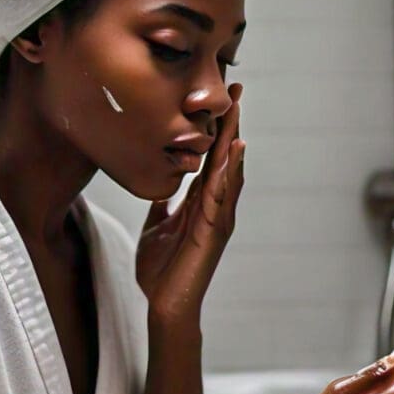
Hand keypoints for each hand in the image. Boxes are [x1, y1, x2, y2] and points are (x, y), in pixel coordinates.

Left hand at [136, 83, 244, 324]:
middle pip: (225, 158)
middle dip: (230, 122)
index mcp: (200, 203)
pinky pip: (223, 198)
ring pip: (229, 173)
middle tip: (236, 88)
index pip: (210, 158)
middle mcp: (214, 207)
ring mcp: (217, 220)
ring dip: (233, 141)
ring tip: (237, 112)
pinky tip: (234, 153)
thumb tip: (160, 185)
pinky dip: (229, 174)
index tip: (220, 98)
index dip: (215, 127)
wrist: (165, 304)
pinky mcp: (214, 234)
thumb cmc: (161, 270)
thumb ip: (162, 205)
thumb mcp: (155, 227)